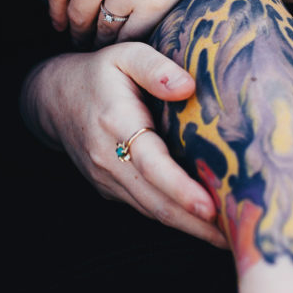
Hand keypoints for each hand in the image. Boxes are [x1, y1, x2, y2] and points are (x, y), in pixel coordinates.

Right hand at [23, 42, 227, 247]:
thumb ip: (156, 67)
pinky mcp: (110, 189)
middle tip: (239, 237)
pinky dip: (175, 219)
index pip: (150, 163)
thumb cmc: (99, 73)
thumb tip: (188, 87)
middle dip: (196, 224)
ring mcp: (107, 178)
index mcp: (116, 122)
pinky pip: (145, 208)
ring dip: (190, 228)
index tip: (210, 207)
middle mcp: (108, 158)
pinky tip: (204, 224)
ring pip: (152, 211)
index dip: (180, 188)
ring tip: (231, 237)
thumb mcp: (125, 54)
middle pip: (155, 200)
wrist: (53, 100)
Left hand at [40, 0, 292, 47]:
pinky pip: (127, 35)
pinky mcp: (154, 5)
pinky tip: (125, 39)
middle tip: (77, 37)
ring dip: (96, 40)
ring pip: (99, 29)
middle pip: (75, 13)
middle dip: (73, 29)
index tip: (59, 19)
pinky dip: (122, 41)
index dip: (54, 7)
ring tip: (99, 42)